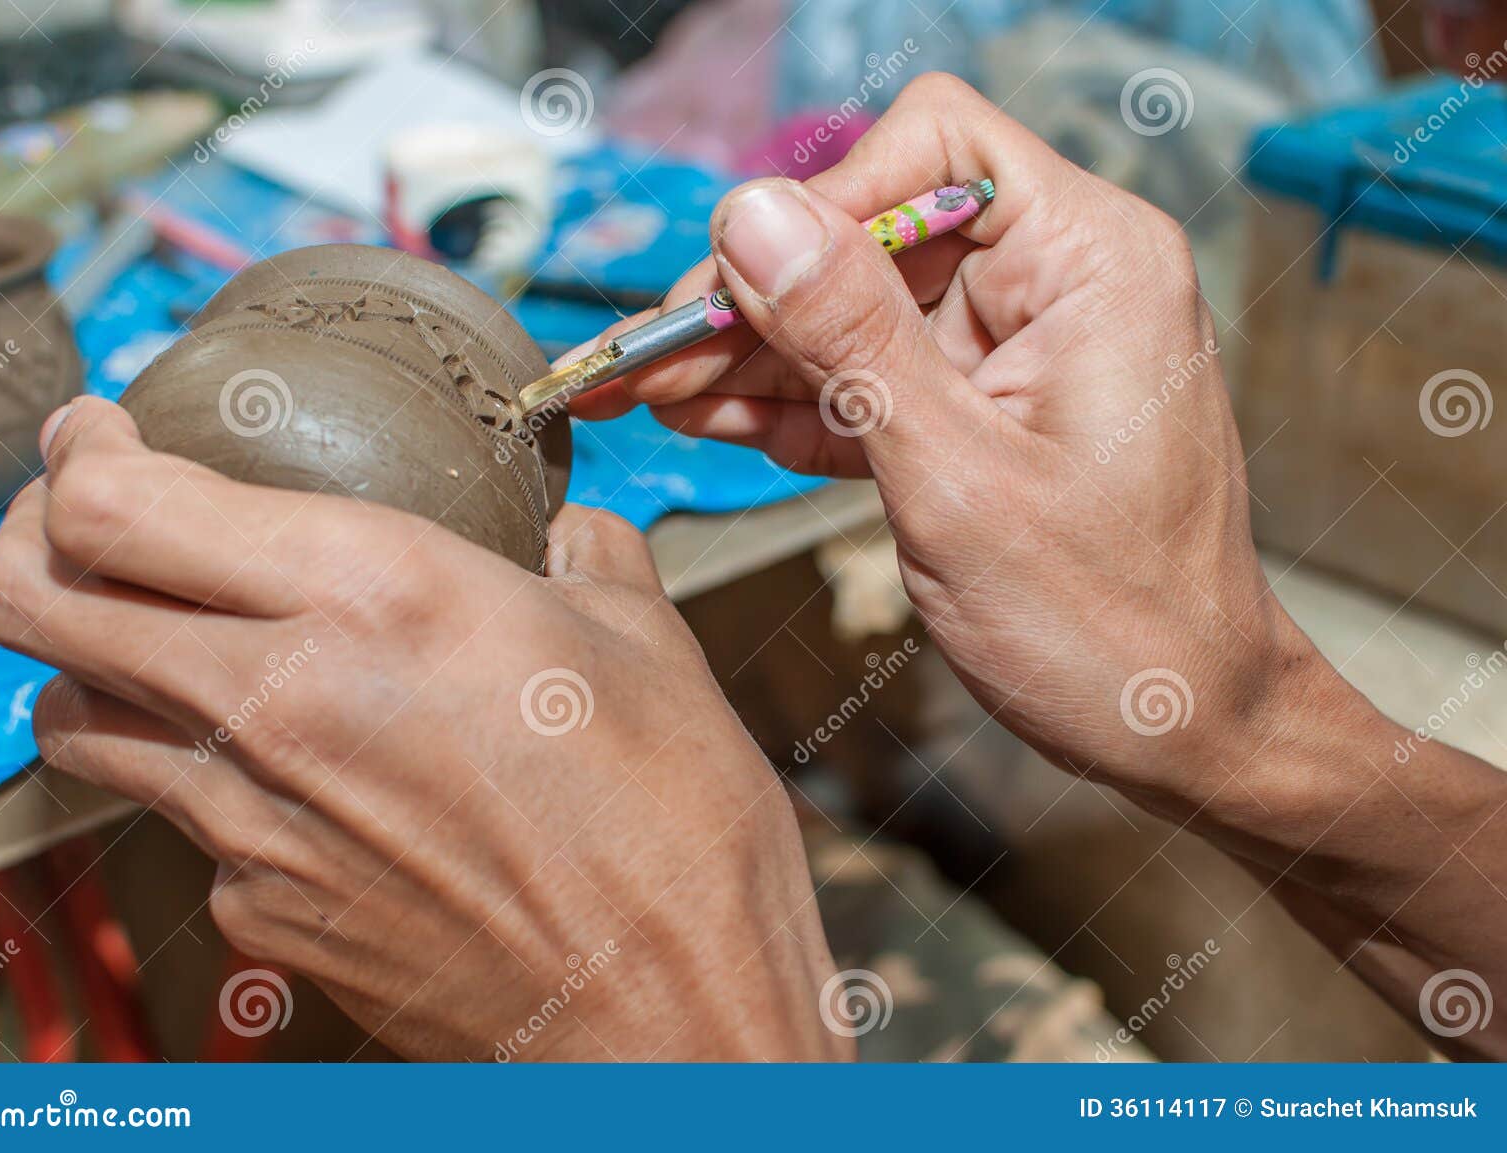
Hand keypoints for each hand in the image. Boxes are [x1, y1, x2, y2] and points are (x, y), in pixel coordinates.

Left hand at [0, 398, 846, 1061]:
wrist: (668, 1013)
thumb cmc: (673, 827)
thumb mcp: (642, 644)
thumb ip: (585, 562)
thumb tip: (570, 538)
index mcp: (374, 595)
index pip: (116, 505)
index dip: (80, 452)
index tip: (101, 434)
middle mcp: (280, 701)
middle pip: (38, 603)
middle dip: (39, 540)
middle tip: (90, 519)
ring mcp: (253, 825)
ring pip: (78, 719)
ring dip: (100, 662)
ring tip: (170, 642)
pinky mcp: (263, 915)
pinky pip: (183, 823)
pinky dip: (204, 779)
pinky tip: (296, 776)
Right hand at [571, 71, 1308, 792]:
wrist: (1186, 730)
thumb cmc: (1116, 627)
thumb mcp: (959, 479)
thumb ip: (852, 342)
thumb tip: (753, 218)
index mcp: (1090, 263)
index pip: (933, 146)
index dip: (822, 203)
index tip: (736, 284)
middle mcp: (1057, 285)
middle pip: (873, 235)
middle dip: (758, 296)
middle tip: (651, 356)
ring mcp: (1018, 352)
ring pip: (857, 313)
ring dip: (756, 356)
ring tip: (653, 391)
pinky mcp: (986, 413)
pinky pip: (875, 382)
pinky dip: (798, 404)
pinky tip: (716, 418)